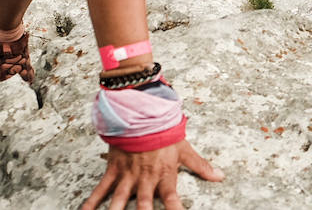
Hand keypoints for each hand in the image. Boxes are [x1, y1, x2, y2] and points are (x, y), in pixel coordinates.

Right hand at [80, 139, 222, 209]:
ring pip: (120, 201)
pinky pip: (101, 188)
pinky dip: (91, 202)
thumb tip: (220, 177)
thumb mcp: (184, 148)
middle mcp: (145, 179)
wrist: (141, 111)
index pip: (173, 202)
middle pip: (144, 206)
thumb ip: (200, 166)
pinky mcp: (114, 169)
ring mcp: (128, 175)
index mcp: (164, 176)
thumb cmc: (163, 130)